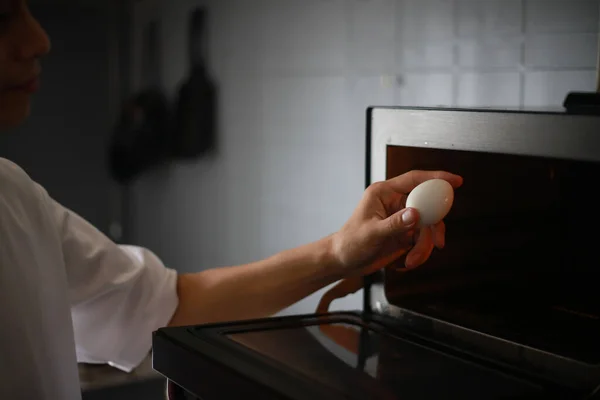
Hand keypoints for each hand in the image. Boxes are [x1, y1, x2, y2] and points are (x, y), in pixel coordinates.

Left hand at [331, 170, 462, 275]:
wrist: (343, 261)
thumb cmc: (350, 243)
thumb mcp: (371, 233)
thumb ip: (394, 224)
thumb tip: (415, 214)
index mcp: (384, 193)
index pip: (414, 179)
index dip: (436, 177)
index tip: (455, 181)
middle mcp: (395, 202)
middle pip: (427, 205)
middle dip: (434, 226)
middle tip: (438, 241)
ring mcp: (401, 218)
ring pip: (427, 226)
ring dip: (424, 246)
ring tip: (412, 260)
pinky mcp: (405, 233)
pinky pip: (423, 240)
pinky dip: (420, 253)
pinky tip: (406, 262)